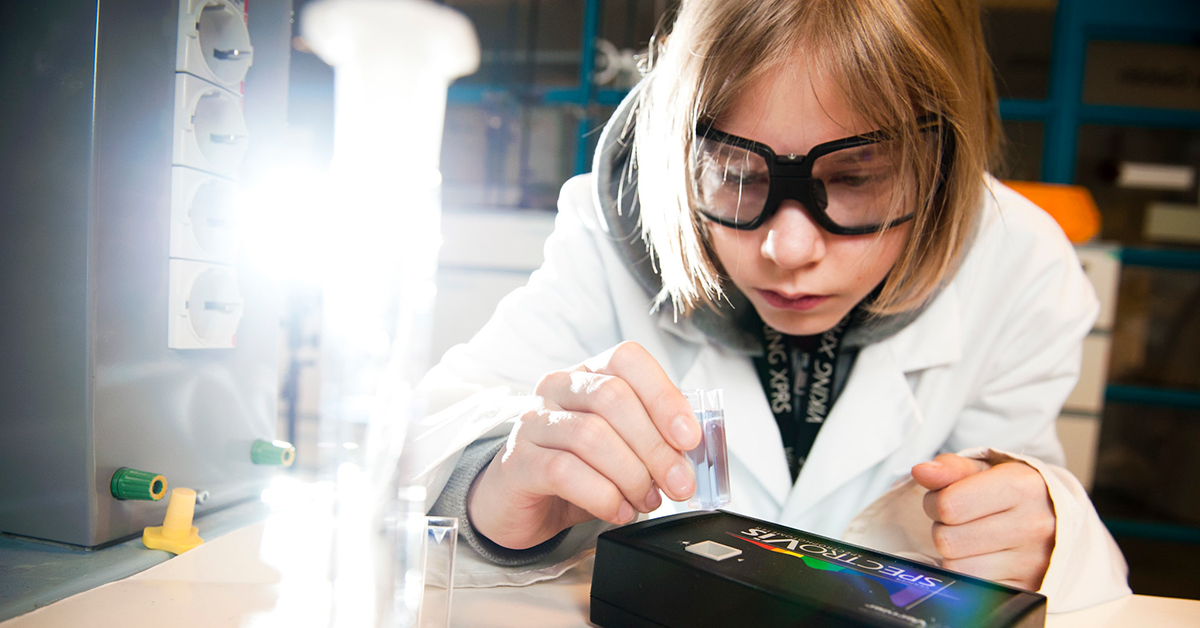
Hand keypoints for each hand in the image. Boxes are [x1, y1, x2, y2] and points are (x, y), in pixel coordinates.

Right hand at [466, 342, 700, 549]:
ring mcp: (532, 421)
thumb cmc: (577, 469)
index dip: (664, 396)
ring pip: (591, 435)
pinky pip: (564, 471)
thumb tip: (692, 452)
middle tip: (678, 483)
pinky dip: (602, 495)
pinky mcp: (517, 460)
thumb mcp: (621, 447)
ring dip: (631, 475)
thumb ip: (654, 439)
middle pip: (614, 398)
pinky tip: (617, 510)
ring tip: (645, 500)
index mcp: (588, 373)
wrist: (519, 502)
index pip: (628, 360)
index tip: (689, 438)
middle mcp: (557, 388)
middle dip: (656, 447)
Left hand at [911, 453, 1055, 590]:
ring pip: (956, 567)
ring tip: (972, 539)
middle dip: (943, 528)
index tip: (948, 499)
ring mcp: (1032, 562)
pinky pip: (972, 589)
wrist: (1058, 521)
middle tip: (959, 521)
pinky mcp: (1026, 588)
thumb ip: (950, 468)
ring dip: (954, 554)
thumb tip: (921, 471)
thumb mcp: (985, 470)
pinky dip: (969, 574)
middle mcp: (1032, 526)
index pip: (948, 505)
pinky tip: (983, 558)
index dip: (936, 502)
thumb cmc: (1012, 492)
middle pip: (947, 539)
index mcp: (1021, 487)